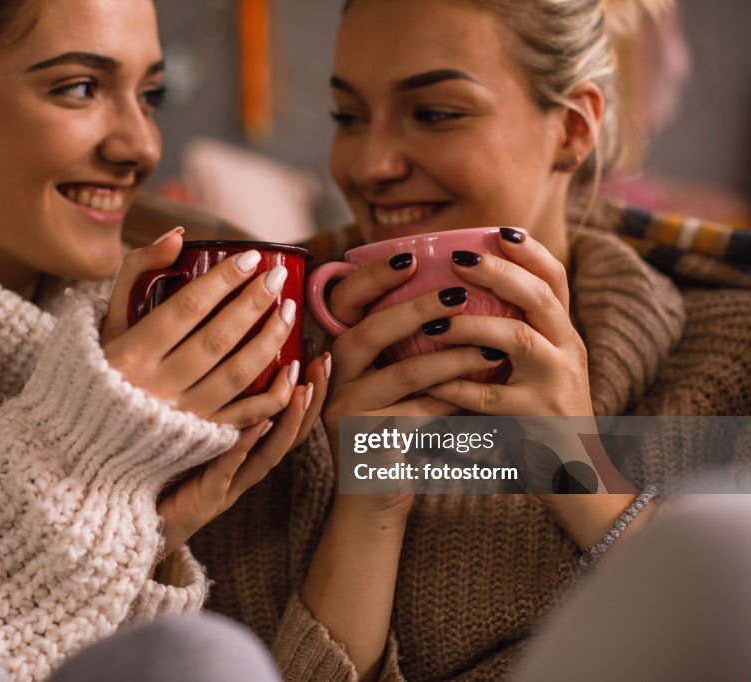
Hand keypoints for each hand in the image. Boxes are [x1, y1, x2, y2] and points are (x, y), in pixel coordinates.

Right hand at [102, 228, 298, 428]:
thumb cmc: (104, 365)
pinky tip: (292, 366)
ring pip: (237, 376)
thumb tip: (177, 235)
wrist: (95, 437)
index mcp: (130, 354)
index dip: (223, 280)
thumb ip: (137, 272)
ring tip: (289, 310)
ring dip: (270, 340)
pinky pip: (245, 417)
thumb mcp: (109, 318)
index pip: (186, 308)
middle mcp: (156, 387)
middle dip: (254, 303)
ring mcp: (181, 416)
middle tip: (277, 277)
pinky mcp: (200, 439)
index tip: (251, 258)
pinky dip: (274, 394)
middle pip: (217, 339)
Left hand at [157, 353, 328, 556]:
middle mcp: (242, 469)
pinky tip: (257, 422)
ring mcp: (228, 485)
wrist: (126, 524)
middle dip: (311, 398)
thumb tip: (191, 340)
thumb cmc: (148, 470)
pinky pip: (230, 468)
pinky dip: (245, 446)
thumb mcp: (179, 425)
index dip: (302, 384)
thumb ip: (196, 392)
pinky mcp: (206, 498)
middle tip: (323, 362)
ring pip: (270, 453)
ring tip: (303, 388)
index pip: (283, 415)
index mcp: (241, 451)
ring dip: (289, 420)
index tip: (313, 349)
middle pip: (290, 433)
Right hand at [322, 253, 500, 519]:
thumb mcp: (388, 378)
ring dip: (452, 360)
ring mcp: (345, 412)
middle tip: (459, 295)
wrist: (374, 493)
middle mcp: (331, 378)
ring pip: (401, 375)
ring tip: (492, 351)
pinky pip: (418, 415)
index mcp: (337, 351)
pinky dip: (454, 402)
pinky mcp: (367, 443)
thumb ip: (400, 342)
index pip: (344, 302)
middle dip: (415, 310)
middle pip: (368, 333)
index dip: (372, 278)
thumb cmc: (392, 424)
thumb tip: (454, 288)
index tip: (411, 258)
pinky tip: (483, 394)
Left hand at [422, 229, 593, 416]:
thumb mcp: (539, 364)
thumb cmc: (541, 410)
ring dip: (471, 326)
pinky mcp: (535, 416)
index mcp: (563, 333)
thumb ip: (515, 329)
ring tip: (433, 322)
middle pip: (540, 298)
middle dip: (499, 274)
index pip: (555, 280)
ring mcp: (554, 383)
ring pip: (517, 340)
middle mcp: (566, 350)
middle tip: (458, 259)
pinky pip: (489, 396)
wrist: (574, 471)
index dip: (531, 253)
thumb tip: (462, 289)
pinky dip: (456, 386)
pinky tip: (429, 381)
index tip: (500, 230)